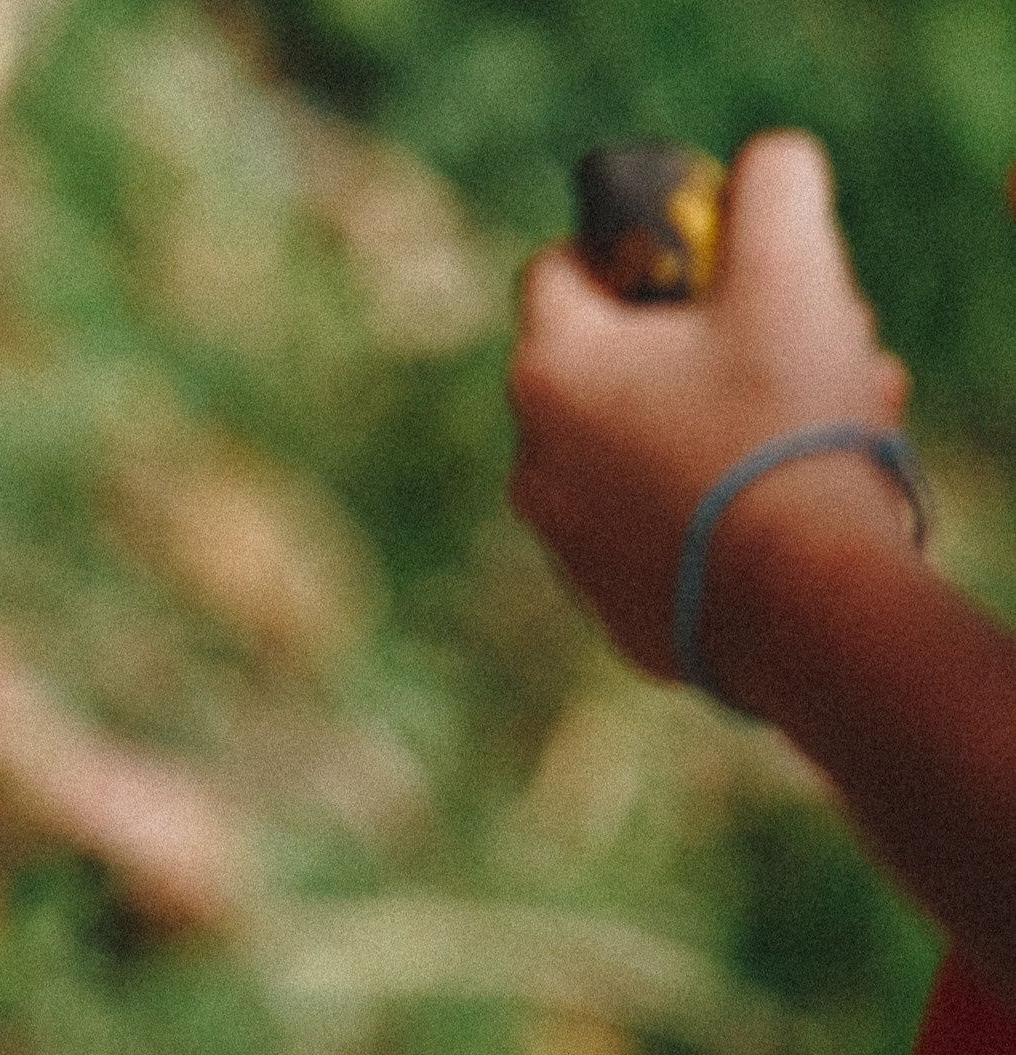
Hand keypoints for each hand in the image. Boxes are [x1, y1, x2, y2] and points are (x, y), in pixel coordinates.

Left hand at [507, 130, 911, 683]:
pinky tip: (788, 499)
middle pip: (612, 361)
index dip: (635, 248)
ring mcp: (562, 539)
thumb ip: (771, 188)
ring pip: (643, 445)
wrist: (802, 603)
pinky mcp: (608, 603)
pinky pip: (656, 524)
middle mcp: (531, 458)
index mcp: (551, 368)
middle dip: (703, 340)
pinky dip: (712, 499)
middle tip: (794, 343)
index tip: (708, 263)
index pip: (559, 268)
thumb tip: (762, 163)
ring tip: (810, 422)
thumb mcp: (792, 276)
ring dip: (720, 418)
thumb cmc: (785, 428)